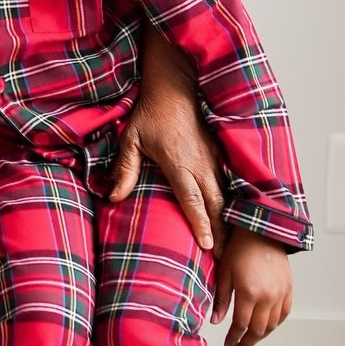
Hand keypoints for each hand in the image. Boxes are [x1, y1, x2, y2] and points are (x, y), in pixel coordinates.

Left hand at [110, 29, 225, 251]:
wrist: (174, 87)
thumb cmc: (150, 114)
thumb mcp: (131, 139)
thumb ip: (125, 169)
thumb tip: (112, 197)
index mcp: (180, 163)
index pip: (193, 200)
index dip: (201, 224)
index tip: (208, 246)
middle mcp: (201, 164)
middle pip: (216, 203)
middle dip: (222, 231)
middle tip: (224, 258)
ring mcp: (214, 158)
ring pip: (225, 195)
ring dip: (228, 220)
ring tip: (230, 246)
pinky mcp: (219, 153)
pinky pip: (228, 183)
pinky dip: (231, 202)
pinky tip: (232, 218)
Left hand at [212, 226, 293, 345]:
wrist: (261, 231)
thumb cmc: (239, 248)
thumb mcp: (224, 272)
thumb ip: (221, 299)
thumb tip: (216, 321)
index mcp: (249, 293)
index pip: (241, 325)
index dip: (234, 339)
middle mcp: (268, 297)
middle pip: (258, 331)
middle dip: (247, 343)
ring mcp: (281, 294)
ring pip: (272, 325)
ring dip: (260, 336)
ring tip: (249, 340)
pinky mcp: (289, 289)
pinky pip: (284, 314)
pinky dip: (274, 324)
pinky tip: (265, 327)